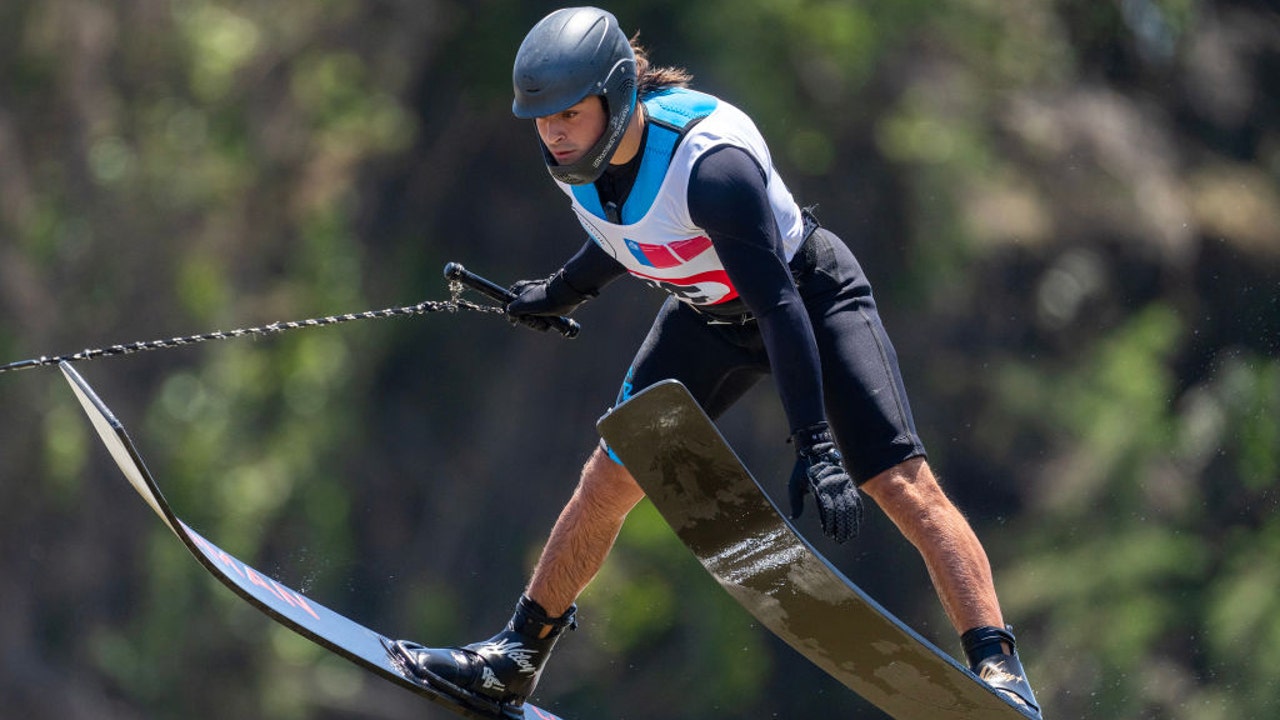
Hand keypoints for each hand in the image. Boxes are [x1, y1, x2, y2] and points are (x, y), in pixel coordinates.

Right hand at [506, 271, 592, 331]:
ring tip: (542, 321)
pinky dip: (542, 325)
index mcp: (518, 291)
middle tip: (533, 319)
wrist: (563, 298)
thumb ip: (511, 311)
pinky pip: (539, 322)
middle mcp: (526, 297)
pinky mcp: (545, 310)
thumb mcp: (521, 305)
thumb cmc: (542, 299)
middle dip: (527, 321)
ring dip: (536, 325)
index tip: (517, 317)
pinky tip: (546, 323)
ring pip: (530, 321)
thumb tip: (511, 319)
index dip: (511, 314)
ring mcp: (536, 304)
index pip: (507, 305)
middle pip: (519, 316)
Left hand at [788, 422, 861, 542]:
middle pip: (842, 510)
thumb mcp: (794, 484)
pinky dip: (858, 511)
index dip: (830, 523)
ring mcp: (843, 485)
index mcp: (821, 488)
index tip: (829, 534)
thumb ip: (795, 502)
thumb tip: (794, 517)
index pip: (828, 509)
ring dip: (852, 522)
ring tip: (851, 535)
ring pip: (850, 506)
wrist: (814, 450)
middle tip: (842, 540)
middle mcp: (834, 487)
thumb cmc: (802, 469)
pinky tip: (858, 521)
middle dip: (843, 527)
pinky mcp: (848, 484)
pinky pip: (856, 499)